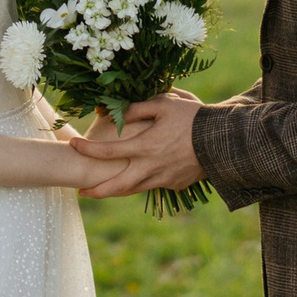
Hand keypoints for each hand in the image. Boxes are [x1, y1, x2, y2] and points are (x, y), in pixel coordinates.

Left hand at [67, 91, 205, 198]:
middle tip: (81, 191)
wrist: (223, 142)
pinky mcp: (175, 184)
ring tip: (102, 190)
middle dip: (96, 191)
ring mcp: (164, 179)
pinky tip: (137, 178)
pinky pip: (153, 186)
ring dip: (116, 191)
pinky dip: (141, 183)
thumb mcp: (164, 104)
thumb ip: (137, 108)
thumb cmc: (192, 118)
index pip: (108, 151)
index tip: (72, 145)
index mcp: (145, 146)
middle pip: (117, 187)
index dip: (87, 149)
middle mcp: (151, 168)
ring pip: (134, 190)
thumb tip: (115, 112)